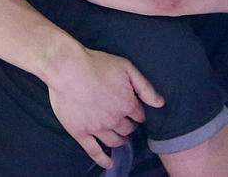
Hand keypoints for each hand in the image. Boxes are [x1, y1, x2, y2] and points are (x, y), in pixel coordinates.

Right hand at [44, 46, 163, 168]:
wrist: (67, 68)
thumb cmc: (97, 64)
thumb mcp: (127, 68)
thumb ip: (145, 87)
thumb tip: (160, 103)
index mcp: (127, 104)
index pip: (139, 115)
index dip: (137, 113)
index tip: (135, 111)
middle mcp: (115, 119)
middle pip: (128, 129)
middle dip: (129, 126)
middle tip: (127, 124)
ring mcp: (97, 128)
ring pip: (115, 141)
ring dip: (121, 140)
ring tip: (122, 139)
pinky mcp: (80, 132)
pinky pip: (94, 151)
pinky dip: (103, 159)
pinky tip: (109, 163)